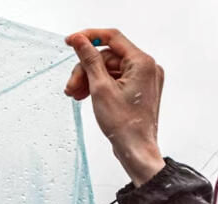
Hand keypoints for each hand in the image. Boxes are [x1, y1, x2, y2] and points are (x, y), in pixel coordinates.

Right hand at [64, 29, 165, 186]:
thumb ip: (90, 60)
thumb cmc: (124, 125)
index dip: (88, 37)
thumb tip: (80, 41)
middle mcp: (147, 67)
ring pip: (109, 69)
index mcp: (142, 63)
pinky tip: (85, 95)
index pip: (112, 37)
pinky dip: (99, 85)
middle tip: (71, 85)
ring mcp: (144, 79)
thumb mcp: (100, 88)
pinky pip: (116, 79)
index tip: (71, 42)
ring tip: (74, 94)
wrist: (136, 150)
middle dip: (86, 69)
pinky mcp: (139, 89)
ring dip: (89, 79)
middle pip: (108, 57)